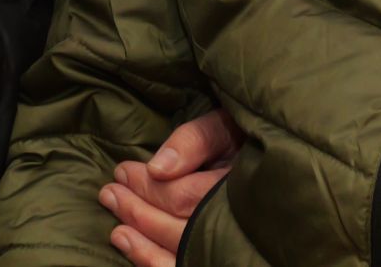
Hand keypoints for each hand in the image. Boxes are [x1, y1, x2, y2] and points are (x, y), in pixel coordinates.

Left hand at [98, 109, 240, 266]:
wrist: (271, 172)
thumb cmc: (244, 141)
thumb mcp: (224, 127)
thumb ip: (194, 141)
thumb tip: (157, 168)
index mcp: (238, 186)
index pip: (186, 196)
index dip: (147, 186)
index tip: (122, 170)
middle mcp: (237, 221)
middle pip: (180, 229)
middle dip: (138, 212)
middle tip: (109, 194)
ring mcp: (230, 246)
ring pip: (180, 254)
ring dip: (142, 244)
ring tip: (116, 230)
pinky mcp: (219, 257)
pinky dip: (154, 262)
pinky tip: (133, 249)